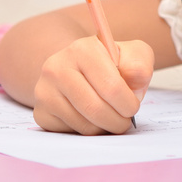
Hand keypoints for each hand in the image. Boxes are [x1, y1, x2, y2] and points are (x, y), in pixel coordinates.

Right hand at [32, 36, 153, 134]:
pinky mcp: (40, 112)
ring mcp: (44, 91)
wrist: (80, 68)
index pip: (111, 87)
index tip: (133, 108)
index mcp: (82, 49)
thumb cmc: (111, 63)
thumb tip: (135, 78)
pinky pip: (71, 133)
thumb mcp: (133, 54)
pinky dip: (88, 131)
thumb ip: (140, 63)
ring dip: (105, 128)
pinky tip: (92, 118)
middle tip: (125, 121)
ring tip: (111, 117)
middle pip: (95, 109)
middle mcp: (57, 67)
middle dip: (118, 121)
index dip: (128, 104)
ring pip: (84, 125)